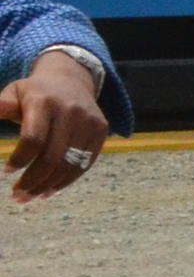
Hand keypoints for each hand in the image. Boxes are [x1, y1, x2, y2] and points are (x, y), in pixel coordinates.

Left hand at [4, 49, 109, 207]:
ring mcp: (89, 122)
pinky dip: (67, 180)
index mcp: (44, 102)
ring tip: (32, 196)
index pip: (33, 139)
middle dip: (33, 180)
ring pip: (70, 164)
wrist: (71, 80)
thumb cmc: (34, 92)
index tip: (6, 172)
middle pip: (52, 157)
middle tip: (18, 196)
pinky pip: (85, 163)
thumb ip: (1, 107)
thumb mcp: (13, 93)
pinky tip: (51, 189)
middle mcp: (70, 112)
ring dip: (49, 185)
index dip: (20, 159)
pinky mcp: (101, 131)